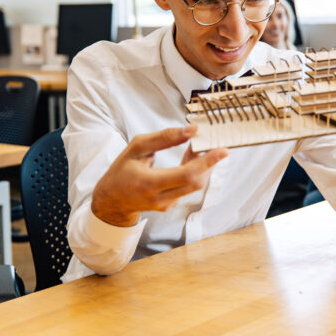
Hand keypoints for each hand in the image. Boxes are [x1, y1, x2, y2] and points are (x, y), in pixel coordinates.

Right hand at [91, 125, 228, 226]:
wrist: (112, 200)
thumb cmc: (123, 170)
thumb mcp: (137, 148)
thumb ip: (164, 138)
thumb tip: (191, 130)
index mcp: (150, 183)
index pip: (187, 175)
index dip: (207, 162)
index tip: (223, 150)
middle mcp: (161, 198)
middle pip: (197, 182)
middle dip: (209, 162)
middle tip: (214, 143)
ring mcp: (167, 205)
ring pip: (195, 185)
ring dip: (203, 165)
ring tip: (201, 147)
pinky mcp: (171, 205)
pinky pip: (189, 187)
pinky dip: (195, 171)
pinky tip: (192, 158)